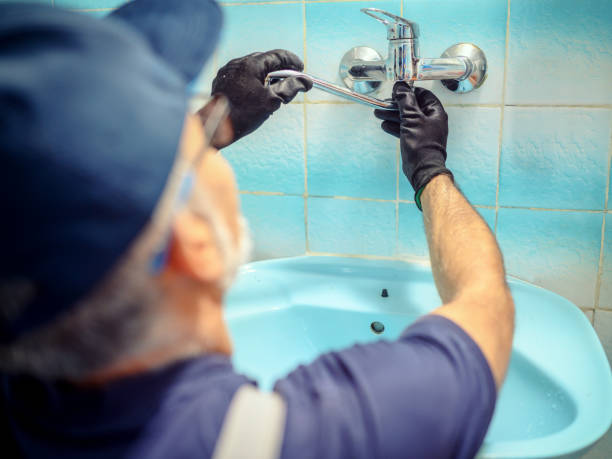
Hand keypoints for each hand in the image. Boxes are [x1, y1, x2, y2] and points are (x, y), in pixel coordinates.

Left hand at [209, 49, 311, 146]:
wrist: (215, 126)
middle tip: (290, 82)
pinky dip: (252, 82)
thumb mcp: (272, 101)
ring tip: (273, 92)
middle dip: (279, 70)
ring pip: (252, 69)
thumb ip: (290, 88)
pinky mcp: (221, 82)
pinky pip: (241, 77)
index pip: (277, 56)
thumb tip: (305, 82)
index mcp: (251, 64)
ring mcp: (227, 72)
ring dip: (265, 77)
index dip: (292, 62)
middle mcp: (237, 64)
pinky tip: (255, 96)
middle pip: (265, 61)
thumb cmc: (244, 113)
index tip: (301, 69)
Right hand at [374, 83, 452, 208]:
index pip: (422, 94)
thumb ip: (405, 101)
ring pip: (406, 118)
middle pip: (412, 106)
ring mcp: (424, 131)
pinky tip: (385, 126)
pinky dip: (395, 126)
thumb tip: (401, 87)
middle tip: (383, 103)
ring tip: (379, 113)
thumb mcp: (412, 119)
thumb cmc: (422, 146)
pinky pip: (405, 129)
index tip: (396, 91)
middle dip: (396, 105)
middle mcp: (431, 120)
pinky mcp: (416, 141)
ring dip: (393, 115)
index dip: (408, 91)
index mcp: (435, 112)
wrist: (423, 169)